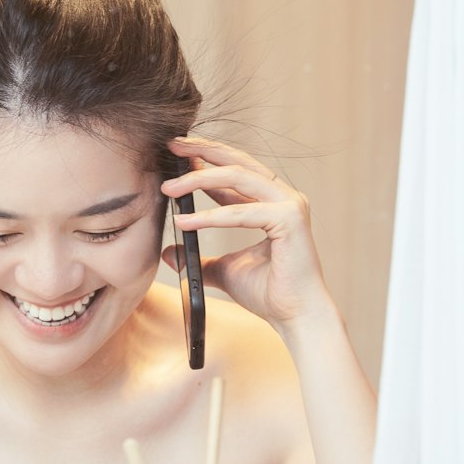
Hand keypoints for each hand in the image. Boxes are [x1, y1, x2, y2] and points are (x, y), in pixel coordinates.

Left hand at [160, 137, 332, 329]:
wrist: (294, 318)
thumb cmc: (268, 293)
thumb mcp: (224, 269)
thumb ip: (200, 258)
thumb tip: (169, 253)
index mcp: (274, 202)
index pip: (237, 170)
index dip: (206, 159)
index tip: (176, 154)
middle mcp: (285, 197)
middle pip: (238, 162)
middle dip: (202, 151)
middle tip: (172, 145)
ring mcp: (290, 205)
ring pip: (237, 177)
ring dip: (199, 179)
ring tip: (168, 188)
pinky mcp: (289, 220)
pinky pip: (240, 212)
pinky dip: (208, 216)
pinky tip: (182, 220)